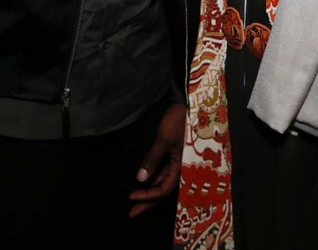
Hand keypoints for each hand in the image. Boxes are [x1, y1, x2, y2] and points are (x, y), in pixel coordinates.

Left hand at [128, 101, 185, 217]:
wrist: (186, 103)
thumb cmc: (178, 120)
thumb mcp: (164, 139)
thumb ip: (152, 159)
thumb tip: (139, 179)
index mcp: (181, 167)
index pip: (163, 190)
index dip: (148, 196)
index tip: (131, 196)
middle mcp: (181, 168)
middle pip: (163, 191)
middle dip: (148, 203)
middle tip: (132, 213)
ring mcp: (178, 162)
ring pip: (163, 182)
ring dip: (150, 192)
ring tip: (136, 200)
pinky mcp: (174, 155)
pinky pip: (164, 173)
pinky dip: (154, 179)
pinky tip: (145, 182)